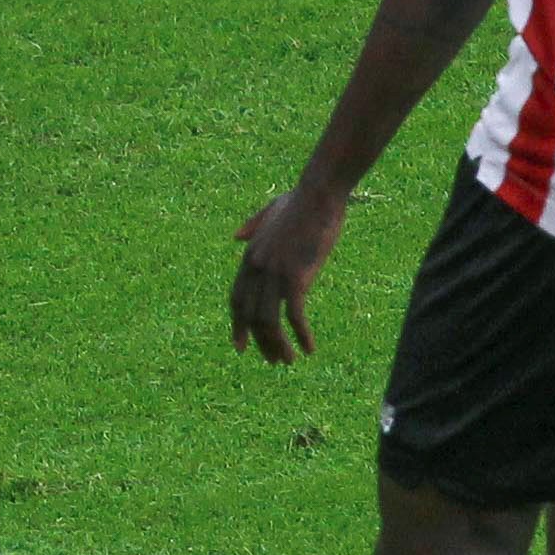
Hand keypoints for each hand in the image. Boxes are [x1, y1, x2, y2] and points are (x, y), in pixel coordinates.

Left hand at [229, 186, 345, 364]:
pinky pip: (294, 316)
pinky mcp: (296, 276)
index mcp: (250, 255)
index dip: (238, 325)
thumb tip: (236, 237)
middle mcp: (257, 267)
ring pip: (268, 322)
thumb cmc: (300, 200)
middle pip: (251, 316)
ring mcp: (274, 273)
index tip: (241, 346)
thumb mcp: (270, 211)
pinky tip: (309, 348)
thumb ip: (252, 225)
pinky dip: (300, 336)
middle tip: (272, 360)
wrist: (318, 193)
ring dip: (278, 346)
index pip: (236, 299)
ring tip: (288, 360)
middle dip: (259, 343)